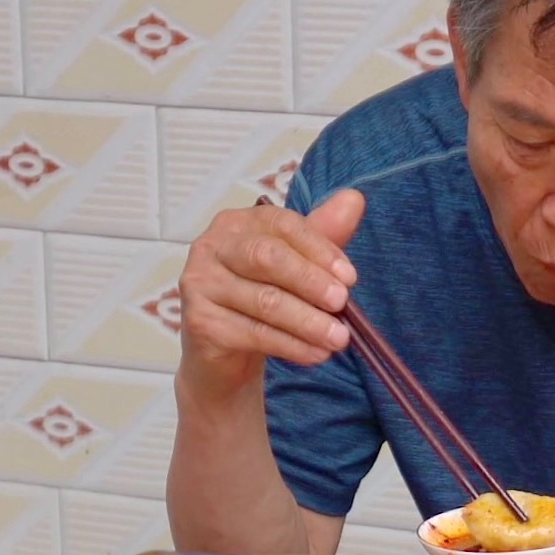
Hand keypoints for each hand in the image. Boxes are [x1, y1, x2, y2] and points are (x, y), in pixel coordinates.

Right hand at [178, 191, 364, 384]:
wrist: (225, 355)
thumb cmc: (261, 300)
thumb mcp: (296, 265)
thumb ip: (322, 234)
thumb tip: (354, 200)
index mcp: (238, 223)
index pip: (282, 224)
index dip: (319, 249)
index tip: (350, 277)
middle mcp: (212, 246)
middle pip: (266, 257)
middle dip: (310, 281)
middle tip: (342, 303)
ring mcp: (200, 284)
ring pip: (264, 300)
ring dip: (307, 321)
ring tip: (338, 338)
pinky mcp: (200, 322)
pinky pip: (254, 333)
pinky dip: (291, 345)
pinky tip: (315, 354)